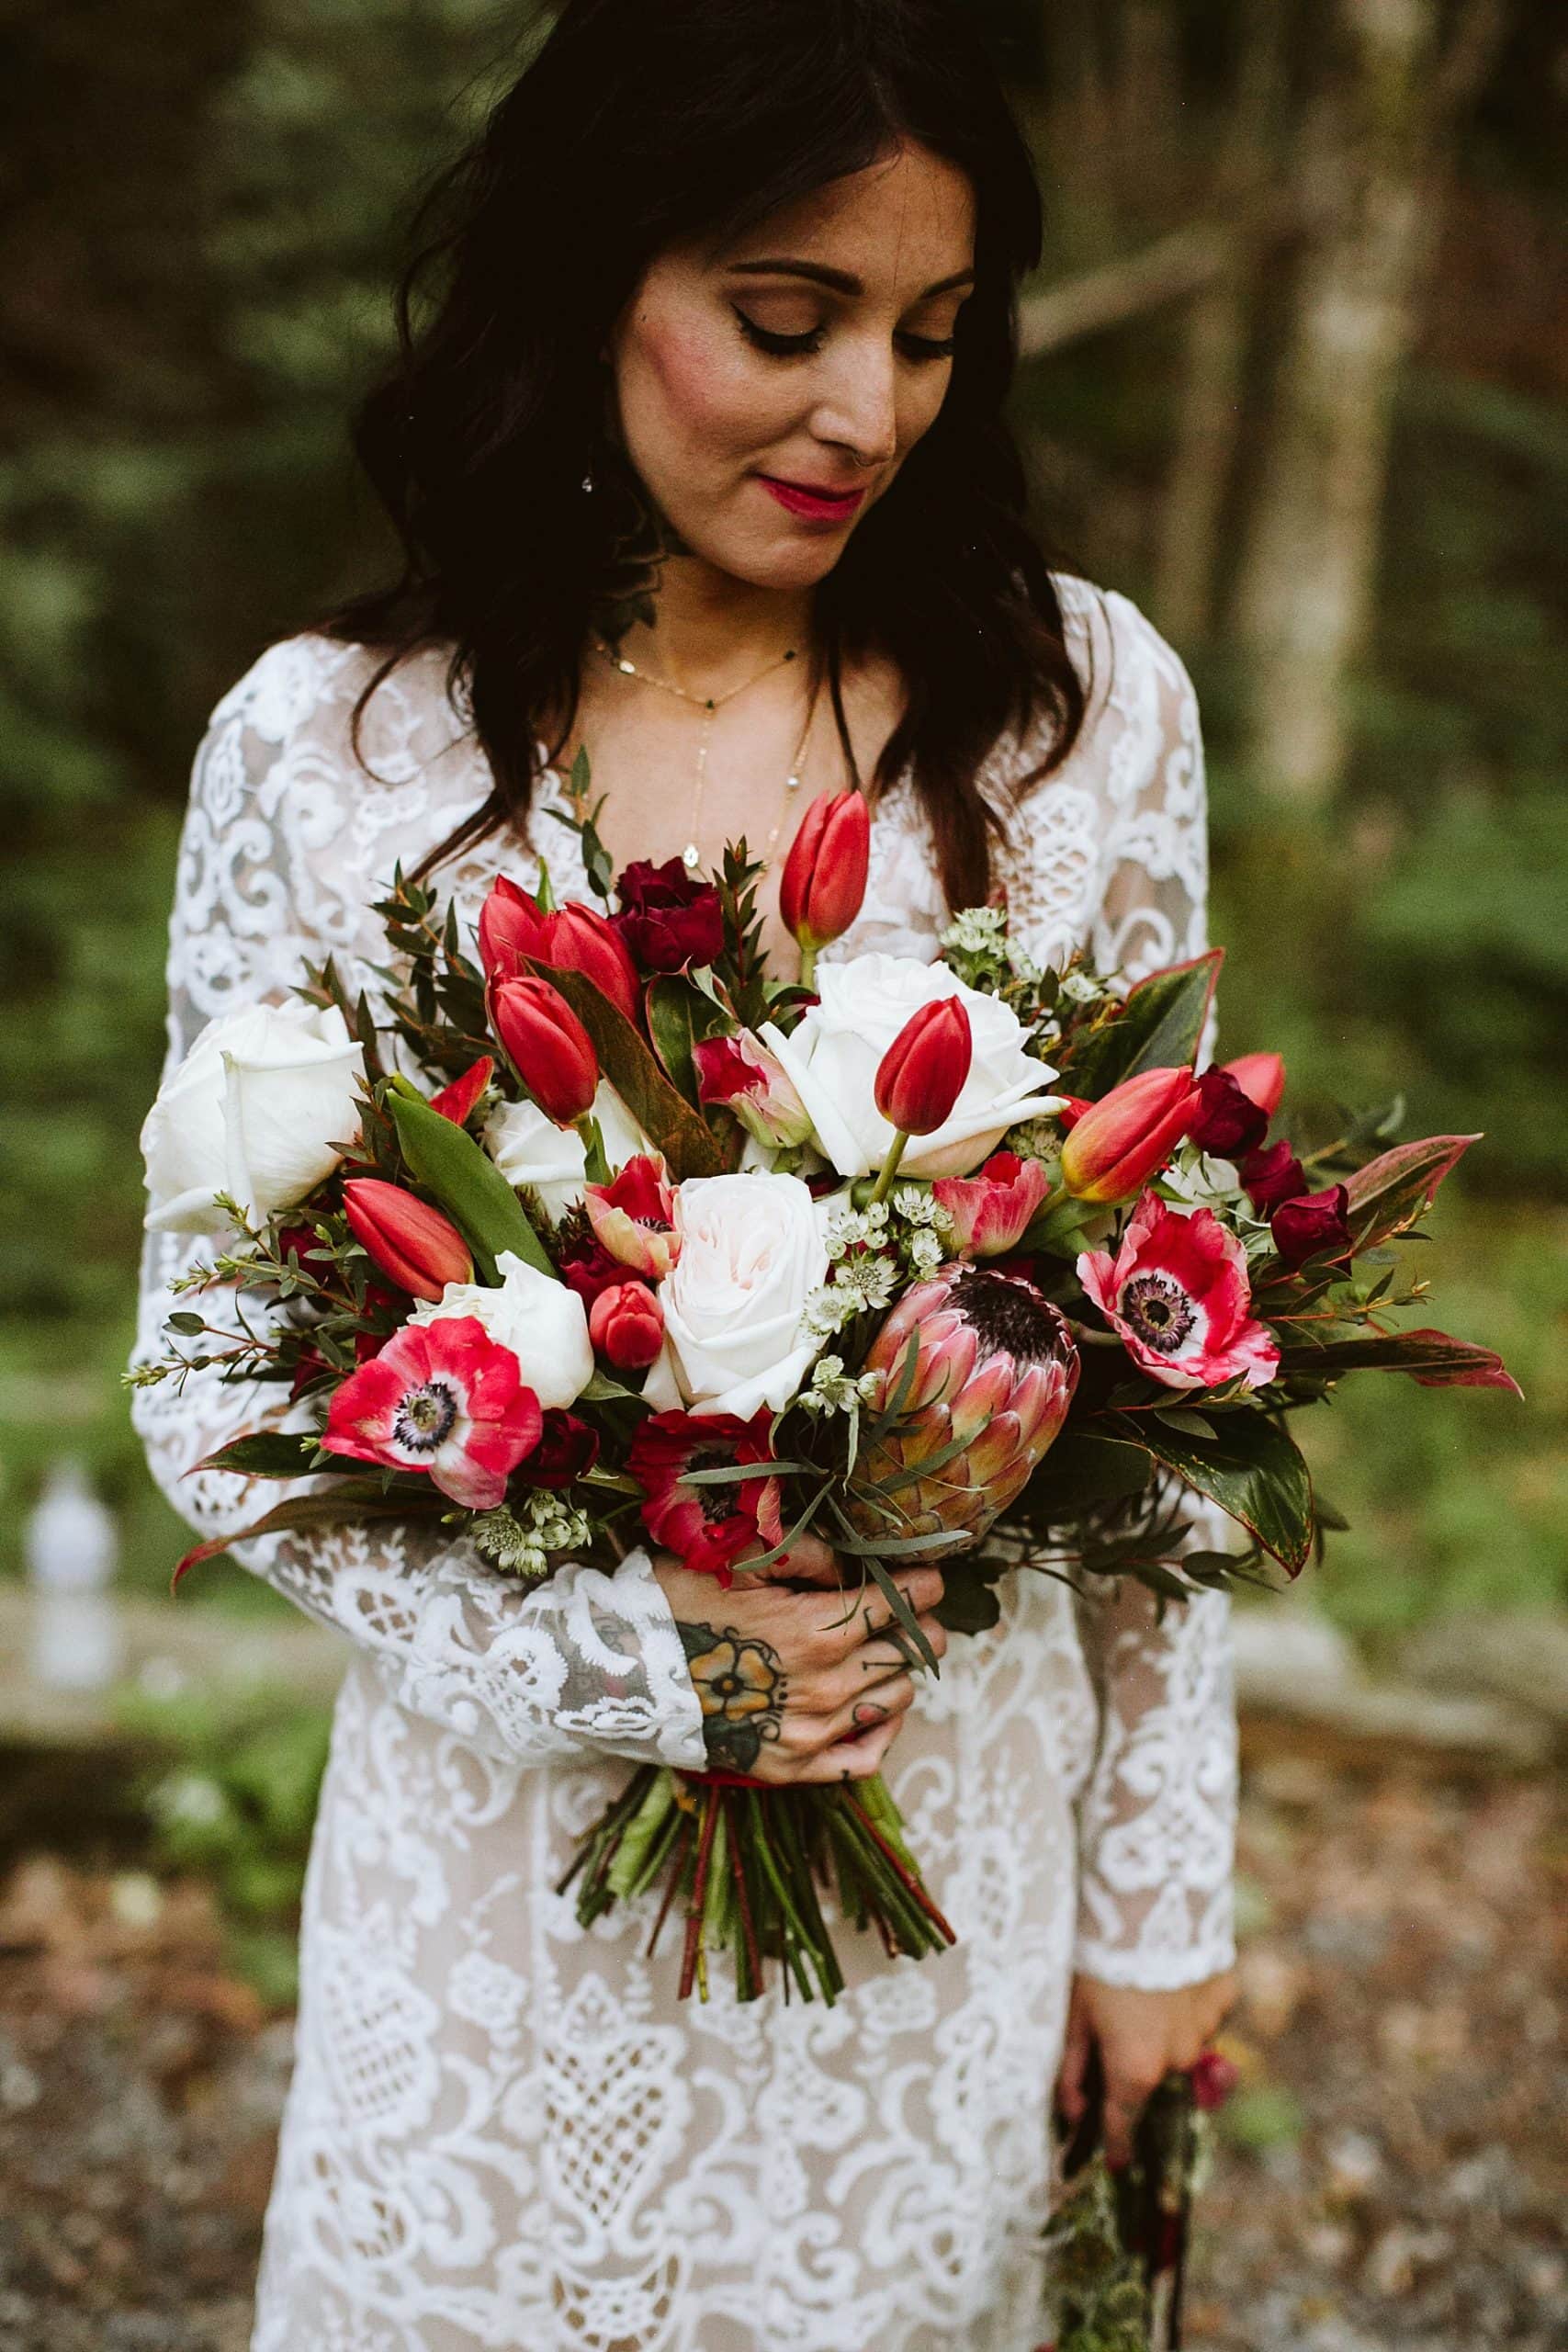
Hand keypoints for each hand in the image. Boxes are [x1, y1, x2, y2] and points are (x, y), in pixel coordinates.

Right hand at [652, 1535, 945, 1787]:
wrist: (622, 1672)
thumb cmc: (677, 1603)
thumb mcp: (738, 1557)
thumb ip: (808, 1552)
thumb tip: (857, 1562)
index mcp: (817, 1629)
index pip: (905, 1602)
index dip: (924, 1583)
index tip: (922, 1576)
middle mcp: (826, 1686)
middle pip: (911, 1651)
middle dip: (919, 1624)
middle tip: (906, 1611)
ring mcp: (811, 1733)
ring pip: (896, 1697)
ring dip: (899, 1670)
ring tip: (880, 1652)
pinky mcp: (791, 1766)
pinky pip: (866, 1758)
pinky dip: (882, 1730)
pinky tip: (873, 1707)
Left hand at [1054, 1968, 1236, 2166]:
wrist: (1150, 1898)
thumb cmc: (1097, 1958)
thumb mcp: (1073, 2012)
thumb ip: (1072, 2068)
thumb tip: (1073, 2113)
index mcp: (1135, 2069)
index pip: (1124, 2123)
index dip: (1117, 2146)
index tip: (1115, 2164)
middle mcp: (1177, 2061)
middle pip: (1154, 2076)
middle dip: (1137, 2061)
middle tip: (1120, 2024)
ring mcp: (1207, 2029)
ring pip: (1184, 2043)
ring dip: (1165, 2029)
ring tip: (1142, 1987)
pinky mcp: (1225, 1996)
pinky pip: (1205, 2010)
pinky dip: (1187, 2001)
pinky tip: (1170, 1971)